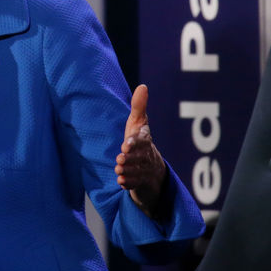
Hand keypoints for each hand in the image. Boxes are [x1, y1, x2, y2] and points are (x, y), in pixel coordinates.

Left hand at [115, 85, 166, 216]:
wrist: (151, 170)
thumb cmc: (139, 142)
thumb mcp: (138, 124)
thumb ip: (139, 106)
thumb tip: (143, 86)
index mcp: (145, 140)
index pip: (142, 140)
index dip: (135, 142)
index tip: (126, 144)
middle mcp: (147, 156)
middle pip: (140, 157)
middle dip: (130, 158)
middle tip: (120, 158)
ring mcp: (144, 170)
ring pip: (137, 171)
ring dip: (128, 170)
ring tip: (119, 169)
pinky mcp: (140, 183)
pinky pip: (136, 185)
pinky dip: (129, 184)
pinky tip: (121, 182)